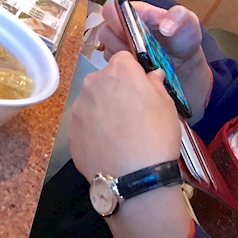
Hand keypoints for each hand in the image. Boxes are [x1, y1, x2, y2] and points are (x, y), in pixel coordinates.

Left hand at [69, 51, 181, 181]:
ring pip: (92, 101)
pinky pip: (85, 124)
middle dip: (115, 90)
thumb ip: (155, 83)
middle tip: (131, 112)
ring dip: (102, 110)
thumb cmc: (157, 135)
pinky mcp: (70, 132)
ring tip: (119, 133)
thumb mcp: (167, 105)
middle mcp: (93, 83)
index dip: (133, 72)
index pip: (124, 58)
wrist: (135, 179)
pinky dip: (94, 130)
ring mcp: (78, 108)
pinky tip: (108, 146)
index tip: (141, 88)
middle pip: (104, 79)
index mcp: (119, 71)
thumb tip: (151, 75)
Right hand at [99, 1, 201, 68]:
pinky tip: (139, 68)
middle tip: (137, 49)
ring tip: (141, 59)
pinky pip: (111, 65)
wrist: (184, 62)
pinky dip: (122, 68)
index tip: (130, 33)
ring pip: (106, 49)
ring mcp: (120, 44)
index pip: (112, 10)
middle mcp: (123, 26)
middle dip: (118, 41)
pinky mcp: (120, 62)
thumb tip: (165, 26)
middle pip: (104, 31)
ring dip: (121, 56)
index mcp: (136, 12)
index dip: (117, 21)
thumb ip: (179, 18)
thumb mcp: (188, 22)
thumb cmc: (183, 37)